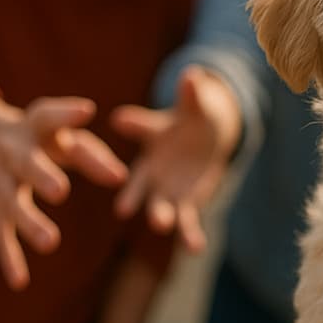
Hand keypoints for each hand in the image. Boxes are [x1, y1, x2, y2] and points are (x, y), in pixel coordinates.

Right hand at [0, 93, 127, 290]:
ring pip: (9, 202)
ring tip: (51, 243)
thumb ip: (94, 156)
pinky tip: (20, 282)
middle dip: (40, 175)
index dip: (66, 114)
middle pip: (24, 162)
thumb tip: (123, 179)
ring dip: (29, 222)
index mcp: (32, 126)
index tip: (87, 110)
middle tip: (61, 191)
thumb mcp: (64, 139)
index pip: (48, 116)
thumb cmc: (42, 139)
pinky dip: (9, 257)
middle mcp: (10, 150)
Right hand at [110, 66, 239, 253]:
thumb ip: (191, 94)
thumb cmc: (193, 118)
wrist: (204, 140)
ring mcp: (167, 191)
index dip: (131, 129)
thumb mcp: (196, 106)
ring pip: (160, 208)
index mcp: (150, 141)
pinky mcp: (185, 205)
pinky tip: (196, 248)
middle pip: (139, 186)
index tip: (119, 126)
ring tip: (161, 225)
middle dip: (135, 196)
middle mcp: (151, 172)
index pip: (138, 136)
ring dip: (160, 217)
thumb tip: (192, 74)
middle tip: (125, 208)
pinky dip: (191, 236)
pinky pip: (187, 223)